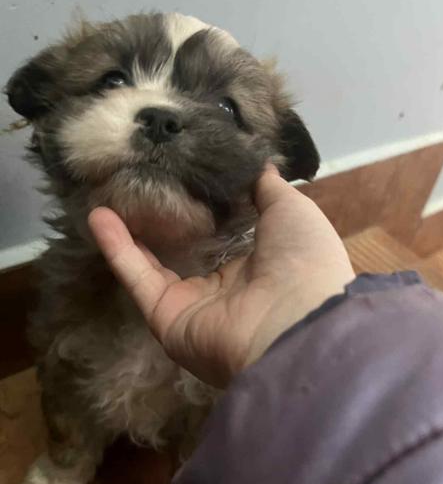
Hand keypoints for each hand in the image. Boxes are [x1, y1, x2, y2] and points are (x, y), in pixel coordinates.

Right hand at [88, 166, 354, 387]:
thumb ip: (268, 188)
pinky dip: (118, 249)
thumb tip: (257, 163)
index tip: (183, 171)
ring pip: (155, 263)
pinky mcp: (167, 317)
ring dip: (131, 232)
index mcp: (260, 263)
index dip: (205, 204)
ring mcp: (194, 304)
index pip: (224, 233)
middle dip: (164, 219)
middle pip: (186, 249)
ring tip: (109, 194)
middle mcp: (226, 286)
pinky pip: (139, 278)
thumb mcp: (293, 211)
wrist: (296, 321)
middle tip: (140, 180)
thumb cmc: (303, 260)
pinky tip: (98, 216)